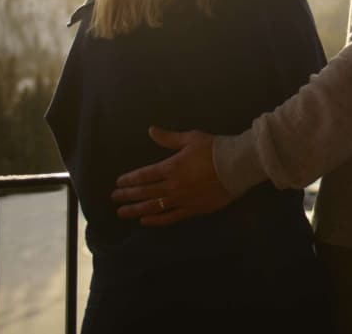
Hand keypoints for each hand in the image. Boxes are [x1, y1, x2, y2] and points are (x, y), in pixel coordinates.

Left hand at [111, 126, 233, 225]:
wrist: (237, 165)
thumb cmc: (214, 149)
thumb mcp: (191, 138)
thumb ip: (169, 138)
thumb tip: (151, 131)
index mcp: (171, 167)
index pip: (144, 175)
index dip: (130, 179)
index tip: (118, 183)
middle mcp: (172, 186)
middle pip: (145, 192)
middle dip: (128, 195)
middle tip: (114, 198)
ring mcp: (181, 200)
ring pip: (153, 207)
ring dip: (136, 210)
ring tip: (122, 212)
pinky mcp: (192, 209)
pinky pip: (170, 217)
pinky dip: (156, 220)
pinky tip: (145, 221)